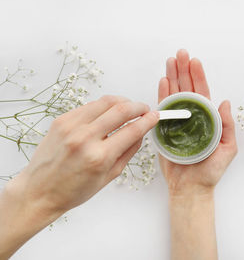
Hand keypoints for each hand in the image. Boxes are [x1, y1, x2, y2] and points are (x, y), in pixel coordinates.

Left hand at [0, 95, 158, 258]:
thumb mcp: (109, 177)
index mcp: (100, 157)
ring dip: (122, 101)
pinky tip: (108, 112)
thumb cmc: (73, 190)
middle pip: (121, 110)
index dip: (148, 121)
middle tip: (144, 109)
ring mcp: (71, 126)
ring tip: (129, 107)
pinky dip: (103, 106)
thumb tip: (140, 133)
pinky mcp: (61, 120)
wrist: (40, 191)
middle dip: (138, 106)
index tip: (155, 116)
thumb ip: (128, 152)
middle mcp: (85, 138)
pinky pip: (89, 106)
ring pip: (105, 102)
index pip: (132, 130)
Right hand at [158, 50, 237, 197]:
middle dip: (183, 70)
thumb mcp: (227, 148)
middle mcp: (191, 116)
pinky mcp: (165, 130)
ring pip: (174, 95)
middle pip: (187, 89)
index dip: (198, 76)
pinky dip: (162, 95)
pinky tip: (162, 82)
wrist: (191, 187)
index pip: (202, 92)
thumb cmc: (211, 170)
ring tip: (169, 62)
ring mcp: (177, 122)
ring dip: (171, 78)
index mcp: (207, 118)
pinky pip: (163, 110)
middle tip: (179, 53)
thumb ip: (227, 126)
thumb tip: (226, 102)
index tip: (194, 61)